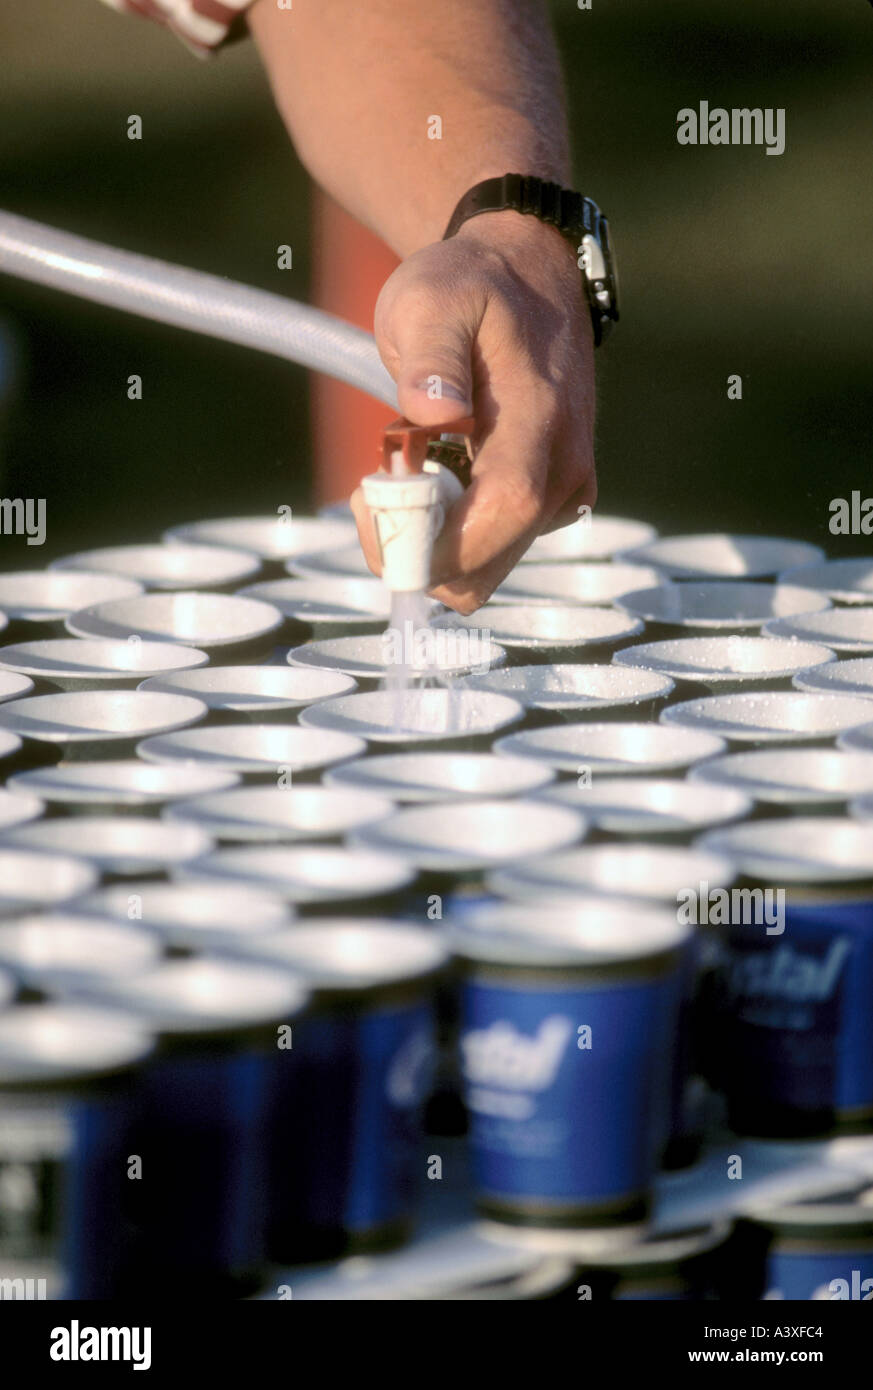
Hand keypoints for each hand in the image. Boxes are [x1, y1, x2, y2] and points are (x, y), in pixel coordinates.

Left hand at [350, 210, 596, 614]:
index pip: (505, 510)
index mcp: (540, 419)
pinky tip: (431, 484)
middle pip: (488, 566)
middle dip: (417, 555)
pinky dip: (450, 539)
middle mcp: (564, 469)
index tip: (376, 518)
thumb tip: (432, 411)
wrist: (527, 278)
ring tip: (400, 479)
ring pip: (486, 570)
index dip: (437, 542)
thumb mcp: (432, 298)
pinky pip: (492, 552)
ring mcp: (563, 493)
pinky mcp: (550, 505)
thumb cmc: (471, 288)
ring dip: (430, 547)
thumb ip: (432, 353)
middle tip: (372, 494)